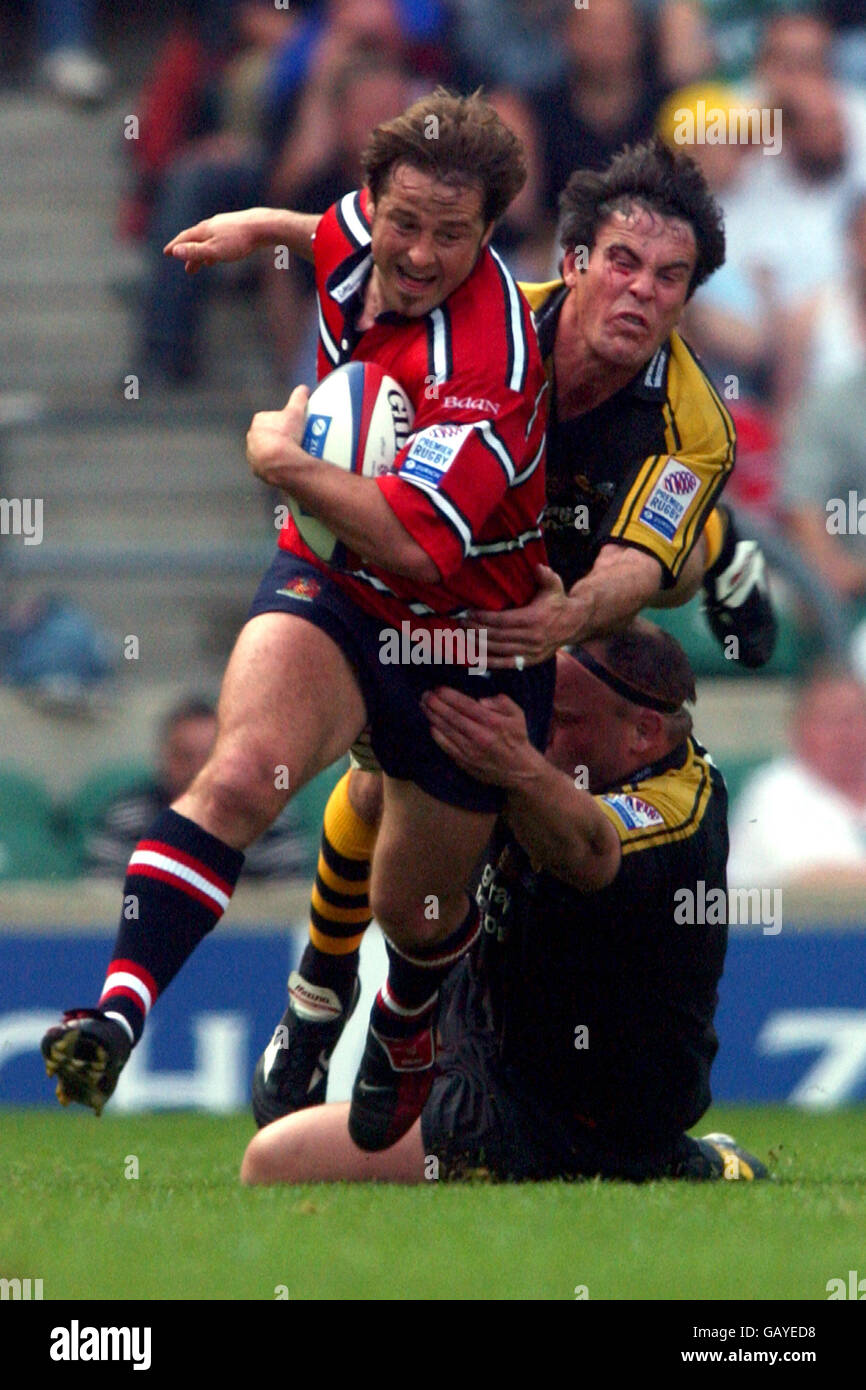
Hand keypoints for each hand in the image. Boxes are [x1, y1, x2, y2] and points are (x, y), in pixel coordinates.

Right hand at [163, 209, 266, 274]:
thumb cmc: (239, 241)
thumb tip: (175, 251)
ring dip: (202, 253)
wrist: (262, 226)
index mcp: (204, 230)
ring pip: (208, 241)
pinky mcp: (235, 228)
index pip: (184, 238)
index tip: (166, 253)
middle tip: (186, 269)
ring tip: (200, 265)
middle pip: (195, 240)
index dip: (175, 246)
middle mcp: (211, 225)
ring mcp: (223, 225)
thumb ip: (195, 251)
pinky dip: (214, 249)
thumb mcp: (214, 250)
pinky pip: (219, 240)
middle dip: (189, 254)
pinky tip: (219, 255)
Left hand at [246, 385, 309, 488]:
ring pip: (265, 452)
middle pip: (267, 436)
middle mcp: (252, 438)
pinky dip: (274, 466)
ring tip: (291, 456)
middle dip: (278, 438)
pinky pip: (267, 466)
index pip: (269, 418)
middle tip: (293, 442)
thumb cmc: (286, 436)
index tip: (292, 427)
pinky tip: (286, 466)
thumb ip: (299, 398)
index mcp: (259, 421)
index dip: (281, 422)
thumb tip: (303, 389)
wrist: (281, 461)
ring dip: (275, 453)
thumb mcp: (296, 412)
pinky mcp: (257, 470)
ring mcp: (253, 455)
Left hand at [422, 687, 542, 788]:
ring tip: (424, 705)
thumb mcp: (518, 715)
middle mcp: (480, 736)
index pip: (465, 705)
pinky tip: (431, 724)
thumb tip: (481, 700)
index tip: (438, 688)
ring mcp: (470, 751)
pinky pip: (446, 746)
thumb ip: (502, 702)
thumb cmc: (517, 737)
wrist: (519, 770)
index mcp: (493, 722)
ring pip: (446, 730)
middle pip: (452, 716)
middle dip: (436, 703)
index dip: (449, 695)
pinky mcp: (464, 762)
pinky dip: (437, 735)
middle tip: (425, 694)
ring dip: (432, 716)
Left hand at [464, 566, 576, 667]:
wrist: (574, 624)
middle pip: (497, 636)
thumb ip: (545, 575)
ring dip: (478, 645)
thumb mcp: (554, 585)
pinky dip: (489, 662)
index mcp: (534, 619)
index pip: (502, 620)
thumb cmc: (558, 602)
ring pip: (499, 650)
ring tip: (462, 637)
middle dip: (476, 630)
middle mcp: (531, 638)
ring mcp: (530, 652)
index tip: (467, 613)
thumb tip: (537, 567)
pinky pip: (506, 664)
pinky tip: (474, 658)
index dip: (483, 618)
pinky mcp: (529, 661)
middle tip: (459, 623)